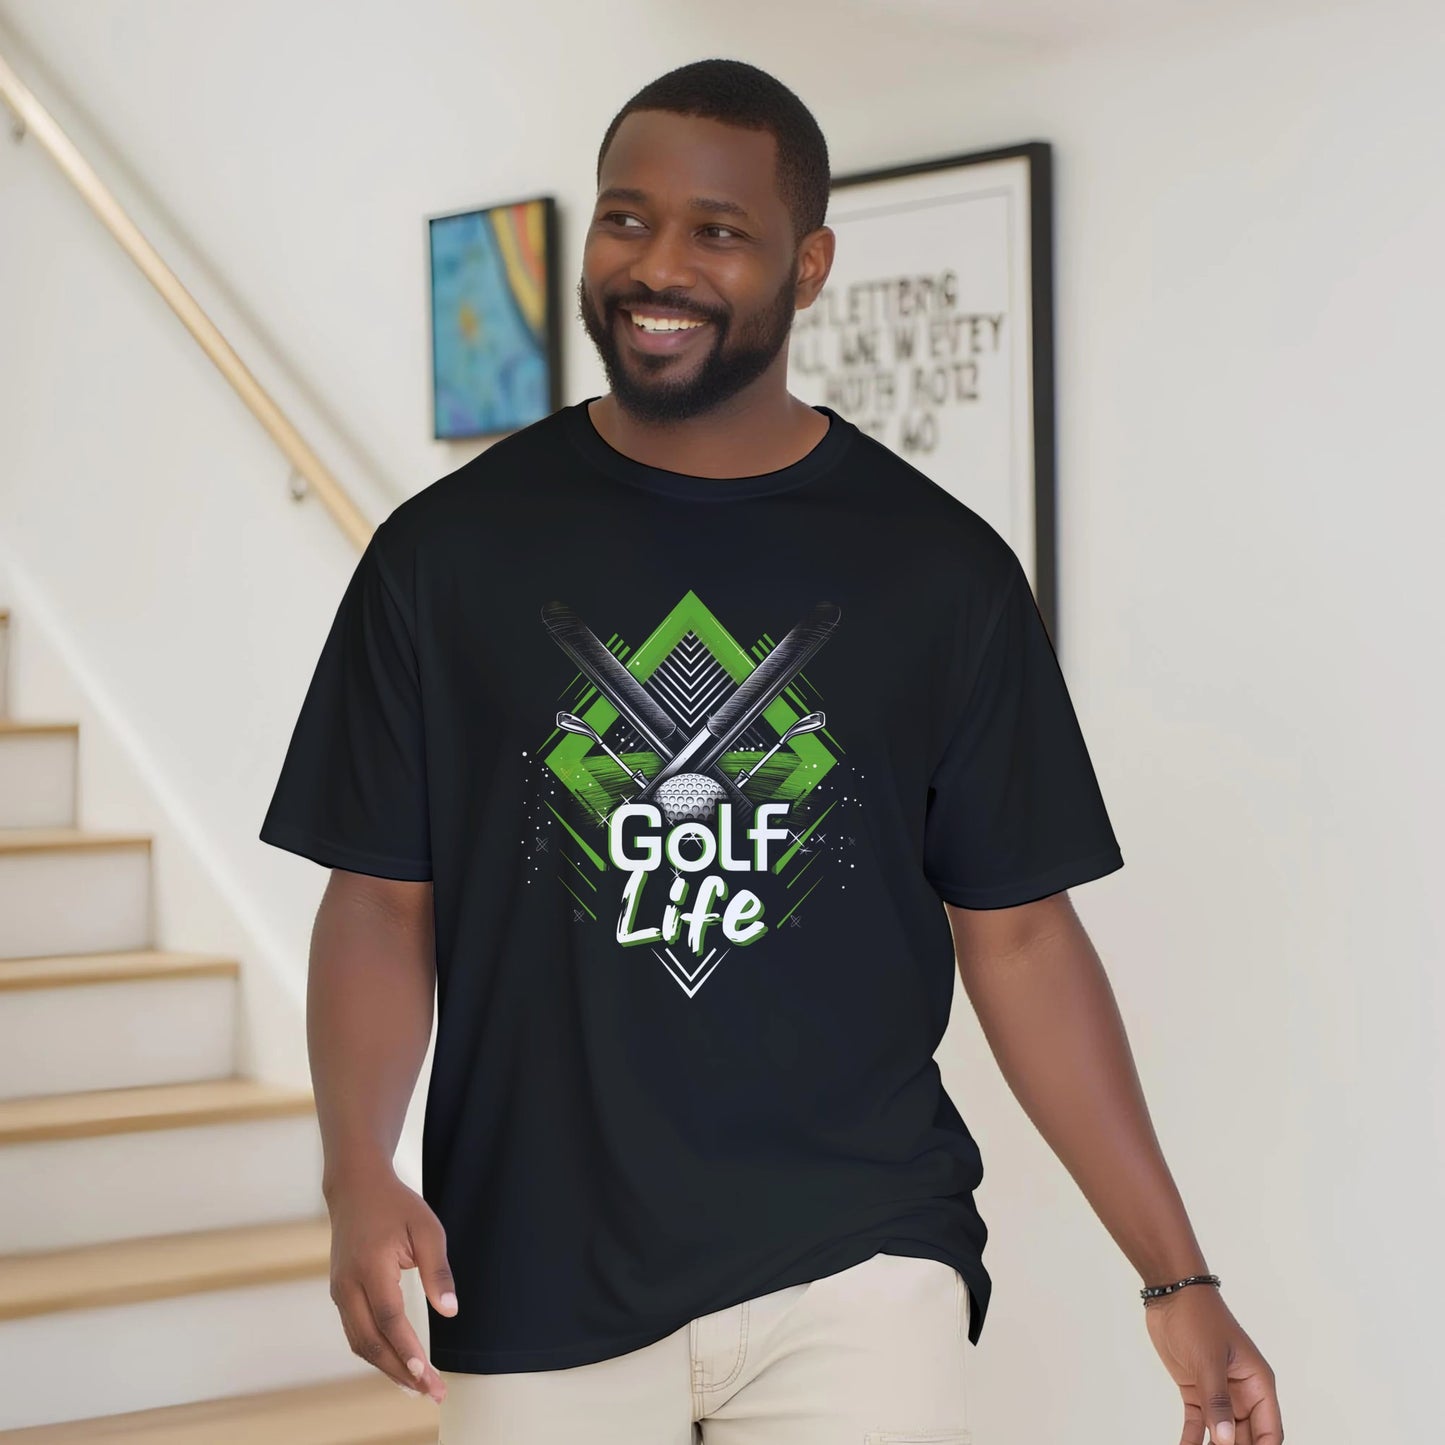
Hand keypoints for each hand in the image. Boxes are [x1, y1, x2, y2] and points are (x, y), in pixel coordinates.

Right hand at [325, 1162, 457, 1403]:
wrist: (356, 1188)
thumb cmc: (396, 1206)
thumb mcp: (427, 1228)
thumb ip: (437, 1270)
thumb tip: (450, 1311)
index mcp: (370, 1266)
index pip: (389, 1319)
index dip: (407, 1349)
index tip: (425, 1374)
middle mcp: (348, 1285)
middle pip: (371, 1341)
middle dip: (401, 1371)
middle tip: (431, 1392)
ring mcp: (340, 1291)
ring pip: (360, 1343)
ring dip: (388, 1368)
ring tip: (418, 1388)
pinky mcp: (340, 1295)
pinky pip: (357, 1333)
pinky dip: (376, 1353)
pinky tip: (398, 1364)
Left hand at [1143, 1284, 1282, 1444]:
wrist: (1170, 1293)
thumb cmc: (1198, 1316)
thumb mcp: (1209, 1359)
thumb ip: (1216, 1401)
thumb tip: (1225, 1440)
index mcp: (1257, 1383)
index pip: (1269, 1432)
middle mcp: (1242, 1392)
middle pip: (1247, 1437)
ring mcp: (1218, 1393)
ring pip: (1222, 1434)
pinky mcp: (1195, 1391)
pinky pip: (1197, 1424)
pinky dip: (1192, 1440)